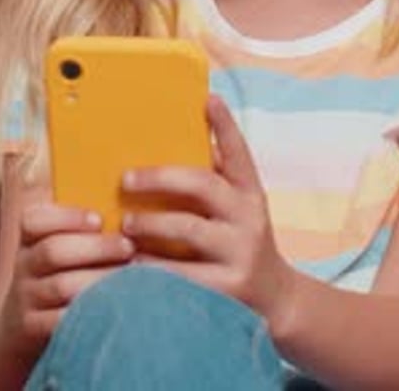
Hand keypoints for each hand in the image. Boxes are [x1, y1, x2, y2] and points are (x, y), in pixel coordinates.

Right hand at [0, 201, 134, 364]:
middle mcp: (25, 265)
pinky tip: (113, 308)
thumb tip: (130, 214)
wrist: (23, 328)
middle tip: (128, 247)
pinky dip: (89, 313)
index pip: (35, 220)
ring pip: (60, 286)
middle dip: (95, 247)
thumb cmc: (59, 275)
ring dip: (98, 280)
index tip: (99, 220)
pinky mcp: (32, 329)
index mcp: (31, 239)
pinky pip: (60, 321)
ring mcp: (26, 298)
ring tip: (129, 276)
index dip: (67, 217)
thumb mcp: (61, 248)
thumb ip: (85, 230)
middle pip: (53, 251)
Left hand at [121, 95, 294, 332]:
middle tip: (126, 179)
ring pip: (189, 230)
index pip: (239, 152)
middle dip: (160, 177)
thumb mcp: (238, 207)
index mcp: (250, 192)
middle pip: (204, 185)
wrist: (273, 299)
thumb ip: (216, 177)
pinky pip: (182, 275)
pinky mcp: (228, 288)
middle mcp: (249, 217)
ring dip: (150, 224)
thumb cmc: (238, 241)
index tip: (208, 99)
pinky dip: (153, 268)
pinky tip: (131, 263)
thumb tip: (178, 135)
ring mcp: (240, 252)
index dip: (225, 125)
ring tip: (125, 224)